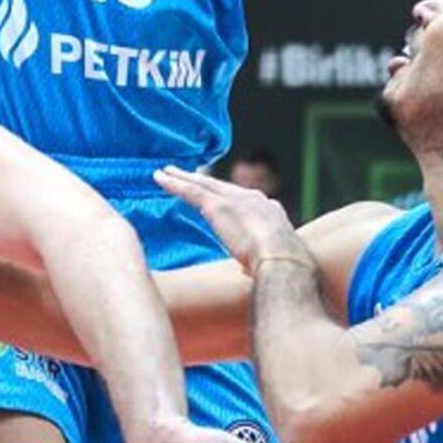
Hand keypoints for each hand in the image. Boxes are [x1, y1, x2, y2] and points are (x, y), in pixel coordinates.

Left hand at [154, 163, 308, 274]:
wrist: (282, 258)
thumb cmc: (283, 267)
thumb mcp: (272, 261)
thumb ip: (257, 260)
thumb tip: (248, 271)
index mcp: (269, 213)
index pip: (243, 202)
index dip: (228, 198)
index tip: (217, 197)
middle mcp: (252, 200)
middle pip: (221, 187)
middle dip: (203, 181)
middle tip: (188, 175)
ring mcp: (234, 200)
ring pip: (202, 184)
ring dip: (182, 178)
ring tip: (166, 172)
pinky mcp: (217, 206)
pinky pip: (190, 191)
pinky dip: (174, 184)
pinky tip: (159, 178)